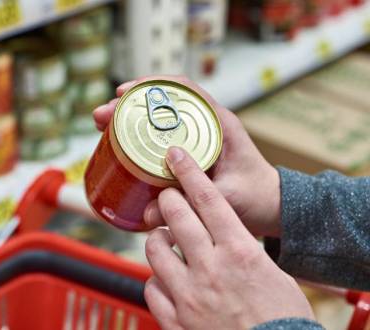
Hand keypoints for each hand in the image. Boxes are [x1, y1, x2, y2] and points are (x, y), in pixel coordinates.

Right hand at [93, 76, 280, 236]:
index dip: (150, 86)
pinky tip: (121, 147)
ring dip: (129, 120)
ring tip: (103, 128)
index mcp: (219, 123)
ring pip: (157, 119)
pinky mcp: (189, 152)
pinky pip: (160, 138)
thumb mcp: (226, 200)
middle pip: (161, 103)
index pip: (182, 90)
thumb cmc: (256, 197)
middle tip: (101, 118)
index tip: (123, 93)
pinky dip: (138, 138)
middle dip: (128, 106)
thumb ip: (192, 206)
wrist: (270, 206)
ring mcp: (196, 136)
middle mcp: (206, 124)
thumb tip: (148, 215)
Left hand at [143, 147, 313, 329]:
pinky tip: (164, 278)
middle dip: (168, 198)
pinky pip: (151, 287)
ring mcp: (189, 295)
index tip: (177, 156)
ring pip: (155, 249)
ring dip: (157, 239)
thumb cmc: (282, 318)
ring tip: (164, 239)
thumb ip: (242, 250)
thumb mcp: (272, 273)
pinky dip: (155, 279)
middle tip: (167, 194)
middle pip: (177, 216)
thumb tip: (224, 233)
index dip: (189, 172)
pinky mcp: (175, 320)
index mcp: (240, 252)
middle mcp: (210, 269)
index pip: (209, 200)